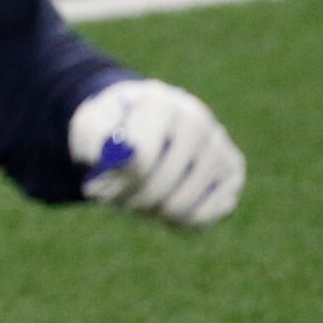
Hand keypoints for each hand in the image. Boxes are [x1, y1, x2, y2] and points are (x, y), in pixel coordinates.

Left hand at [70, 79, 244, 227]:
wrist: (142, 117)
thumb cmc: (113, 124)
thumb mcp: (90, 124)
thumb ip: (91, 140)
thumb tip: (99, 160)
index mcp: (158, 102)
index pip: (142, 156)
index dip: (117, 182)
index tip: (95, 189)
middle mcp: (197, 120)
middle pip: (164, 183)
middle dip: (132, 199)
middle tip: (113, 201)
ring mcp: (219, 145)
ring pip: (183, 205)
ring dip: (151, 211)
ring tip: (135, 196)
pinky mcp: (233, 172)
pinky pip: (206, 215)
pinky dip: (178, 219)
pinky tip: (162, 200)